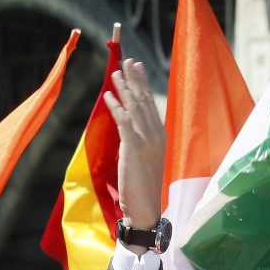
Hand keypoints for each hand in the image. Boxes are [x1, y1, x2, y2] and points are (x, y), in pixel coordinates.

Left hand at [103, 59, 164, 229]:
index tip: (137, 68)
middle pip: (144, 101)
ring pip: (135, 107)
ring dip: (124, 88)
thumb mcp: (141, 160)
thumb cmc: (141, 188)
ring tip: (116, 72)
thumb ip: (136, 142)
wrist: (145, 208)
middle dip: (135, 79)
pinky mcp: (135, 147)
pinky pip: (124, 121)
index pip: (151, 105)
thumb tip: (127, 130)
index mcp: (160, 136)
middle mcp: (156, 134)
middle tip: (128, 61)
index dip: (143, 85)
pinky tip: (109, 95)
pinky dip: (117, 106)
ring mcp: (147, 140)